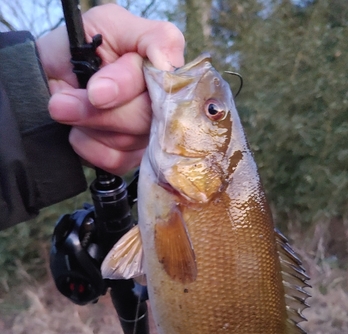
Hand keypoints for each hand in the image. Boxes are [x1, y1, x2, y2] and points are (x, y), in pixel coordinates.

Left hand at [36, 4, 184, 173]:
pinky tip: (81, 131)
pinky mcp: (132, 159)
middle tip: (65, 101)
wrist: (47, 79)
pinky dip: (89, 146)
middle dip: (98, 111)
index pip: (166, 83)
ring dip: (89, 125)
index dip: (128, 89)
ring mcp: (149, 135)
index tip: (96, 93)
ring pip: (128, 140)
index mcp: (164, 68)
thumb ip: (147, 36)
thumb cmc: (80, 47)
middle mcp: (163, 105)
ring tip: (70, 108)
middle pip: (146, 118)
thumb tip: (167, 63)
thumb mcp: (108, 24)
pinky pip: (117, 161)